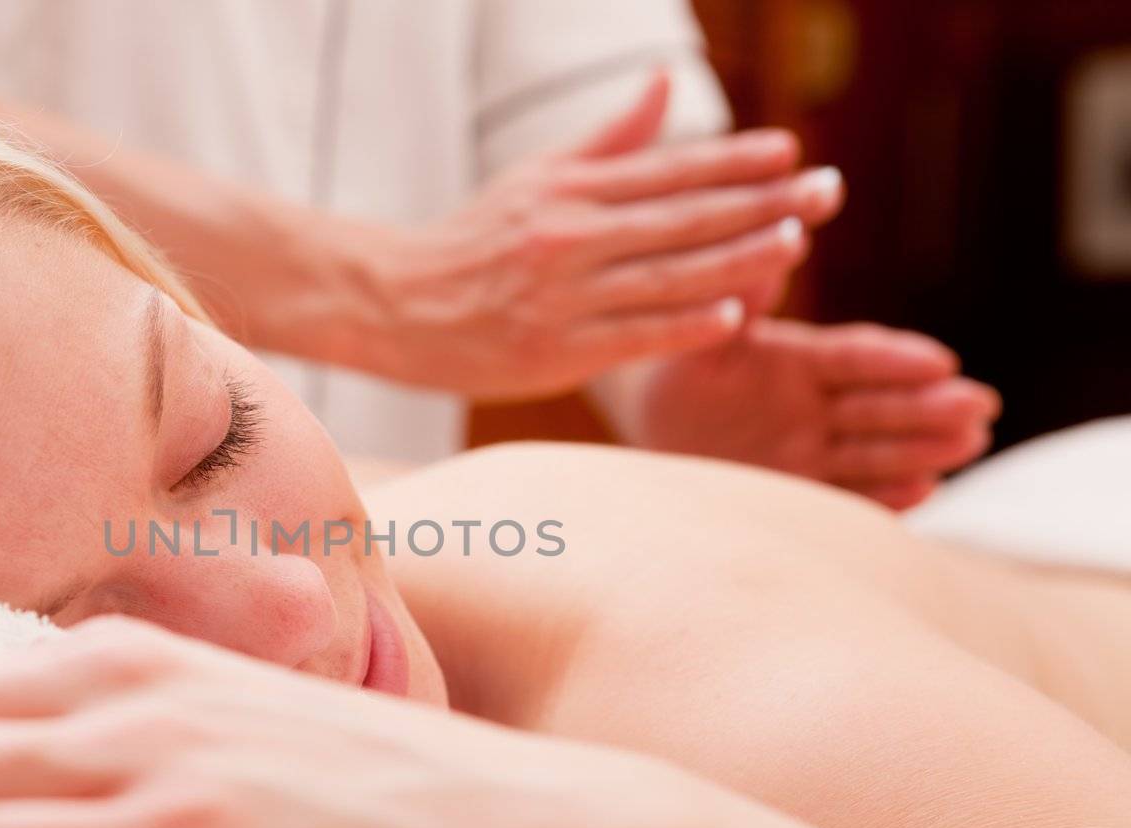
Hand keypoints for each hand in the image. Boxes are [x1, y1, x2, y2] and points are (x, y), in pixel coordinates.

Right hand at [351, 73, 845, 398]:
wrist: (396, 305)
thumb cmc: (474, 241)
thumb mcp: (535, 179)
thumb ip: (609, 139)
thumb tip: (666, 81)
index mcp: (568, 191)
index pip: (666, 172)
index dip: (732, 160)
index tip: (791, 151)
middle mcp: (569, 238)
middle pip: (681, 219)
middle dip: (759, 205)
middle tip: (825, 192)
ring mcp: (563, 298)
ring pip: (666, 276)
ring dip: (738, 260)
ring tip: (797, 243)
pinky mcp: (556, 353)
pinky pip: (635, 337)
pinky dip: (687, 326)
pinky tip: (737, 315)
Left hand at [593, 319, 1000, 508]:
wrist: (649, 432)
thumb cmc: (674, 373)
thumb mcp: (702, 341)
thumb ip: (738, 300)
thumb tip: (779, 237)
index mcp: (796, 361)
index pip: (855, 358)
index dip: (896, 361)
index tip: (941, 361)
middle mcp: (813, 407)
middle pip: (880, 405)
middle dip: (930, 406)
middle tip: (980, 406)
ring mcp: (809, 452)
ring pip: (874, 449)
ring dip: (923, 448)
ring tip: (971, 442)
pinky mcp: (795, 493)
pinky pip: (844, 495)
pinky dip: (883, 496)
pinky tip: (927, 491)